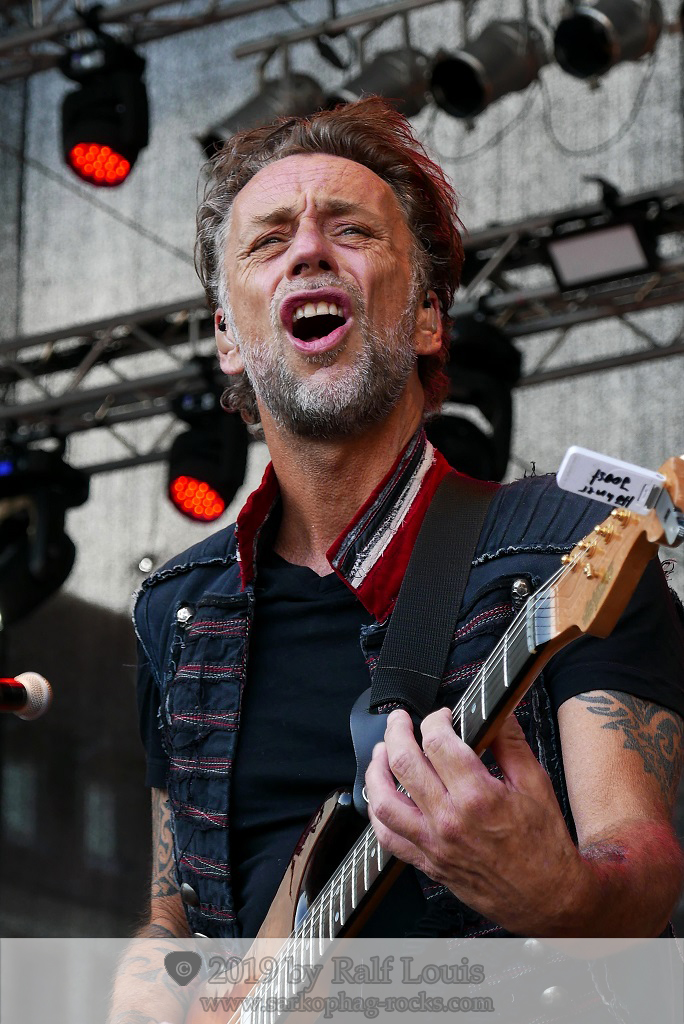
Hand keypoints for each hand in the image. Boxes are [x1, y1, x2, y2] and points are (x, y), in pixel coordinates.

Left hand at [364, 707, 590, 935]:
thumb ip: (511, 743)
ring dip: (376, 770)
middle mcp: (450, 820)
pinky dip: (377, 814)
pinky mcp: (428, 863)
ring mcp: (434, 844)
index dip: (435, 719)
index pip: (438, 742)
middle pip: (404, 764)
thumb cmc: (544, 844)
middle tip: (400, 720)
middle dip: (397, 732)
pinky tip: (381, 796)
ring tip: (381, 751)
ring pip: (385, 801)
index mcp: (478, 796)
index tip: (442, 716)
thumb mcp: (536, 783)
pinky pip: (388, 838)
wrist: (548, 898)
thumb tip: (495, 712)